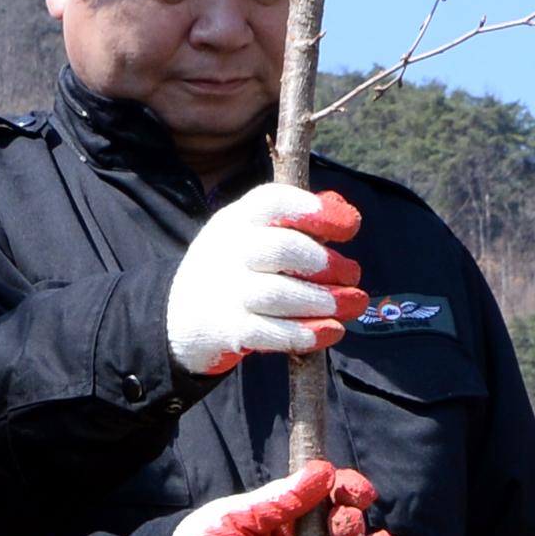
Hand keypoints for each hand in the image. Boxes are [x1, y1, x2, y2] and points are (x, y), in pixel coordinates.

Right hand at [166, 184, 365, 375]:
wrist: (181, 317)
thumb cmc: (237, 269)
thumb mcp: (254, 234)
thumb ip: (296, 220)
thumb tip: (341, 209)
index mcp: (238, 219)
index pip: (274, 202)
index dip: (316, 211)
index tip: (351, 227)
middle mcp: (229, 251)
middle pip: (281, 250)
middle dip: (326, 263)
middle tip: (354, 274)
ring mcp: (227, 293)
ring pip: (280, 295)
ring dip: (324, 300)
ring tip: (353, 304)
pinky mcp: (230, 331)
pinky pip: (273, 333)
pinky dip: (307, 333)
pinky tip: (333, 330)